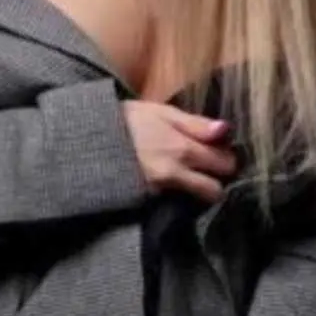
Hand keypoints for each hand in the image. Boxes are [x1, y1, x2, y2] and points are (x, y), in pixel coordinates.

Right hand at [121, 101, 237, 202]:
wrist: (89, 142)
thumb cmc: (128, 121)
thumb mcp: (161, 112)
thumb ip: (195, 124)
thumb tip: (226, 130)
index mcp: (183, 148)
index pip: (224, 164)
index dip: (226, 158)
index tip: (219, 152)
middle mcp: (176, 174)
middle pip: (216, 189)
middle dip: (217, 179)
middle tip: (209, 167)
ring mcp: (162, 192)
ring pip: (198, 199)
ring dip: (201, 190)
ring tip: (191, 176)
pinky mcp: (149, 202)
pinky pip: (178, 203)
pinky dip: (181, 195)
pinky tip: (174, 183)